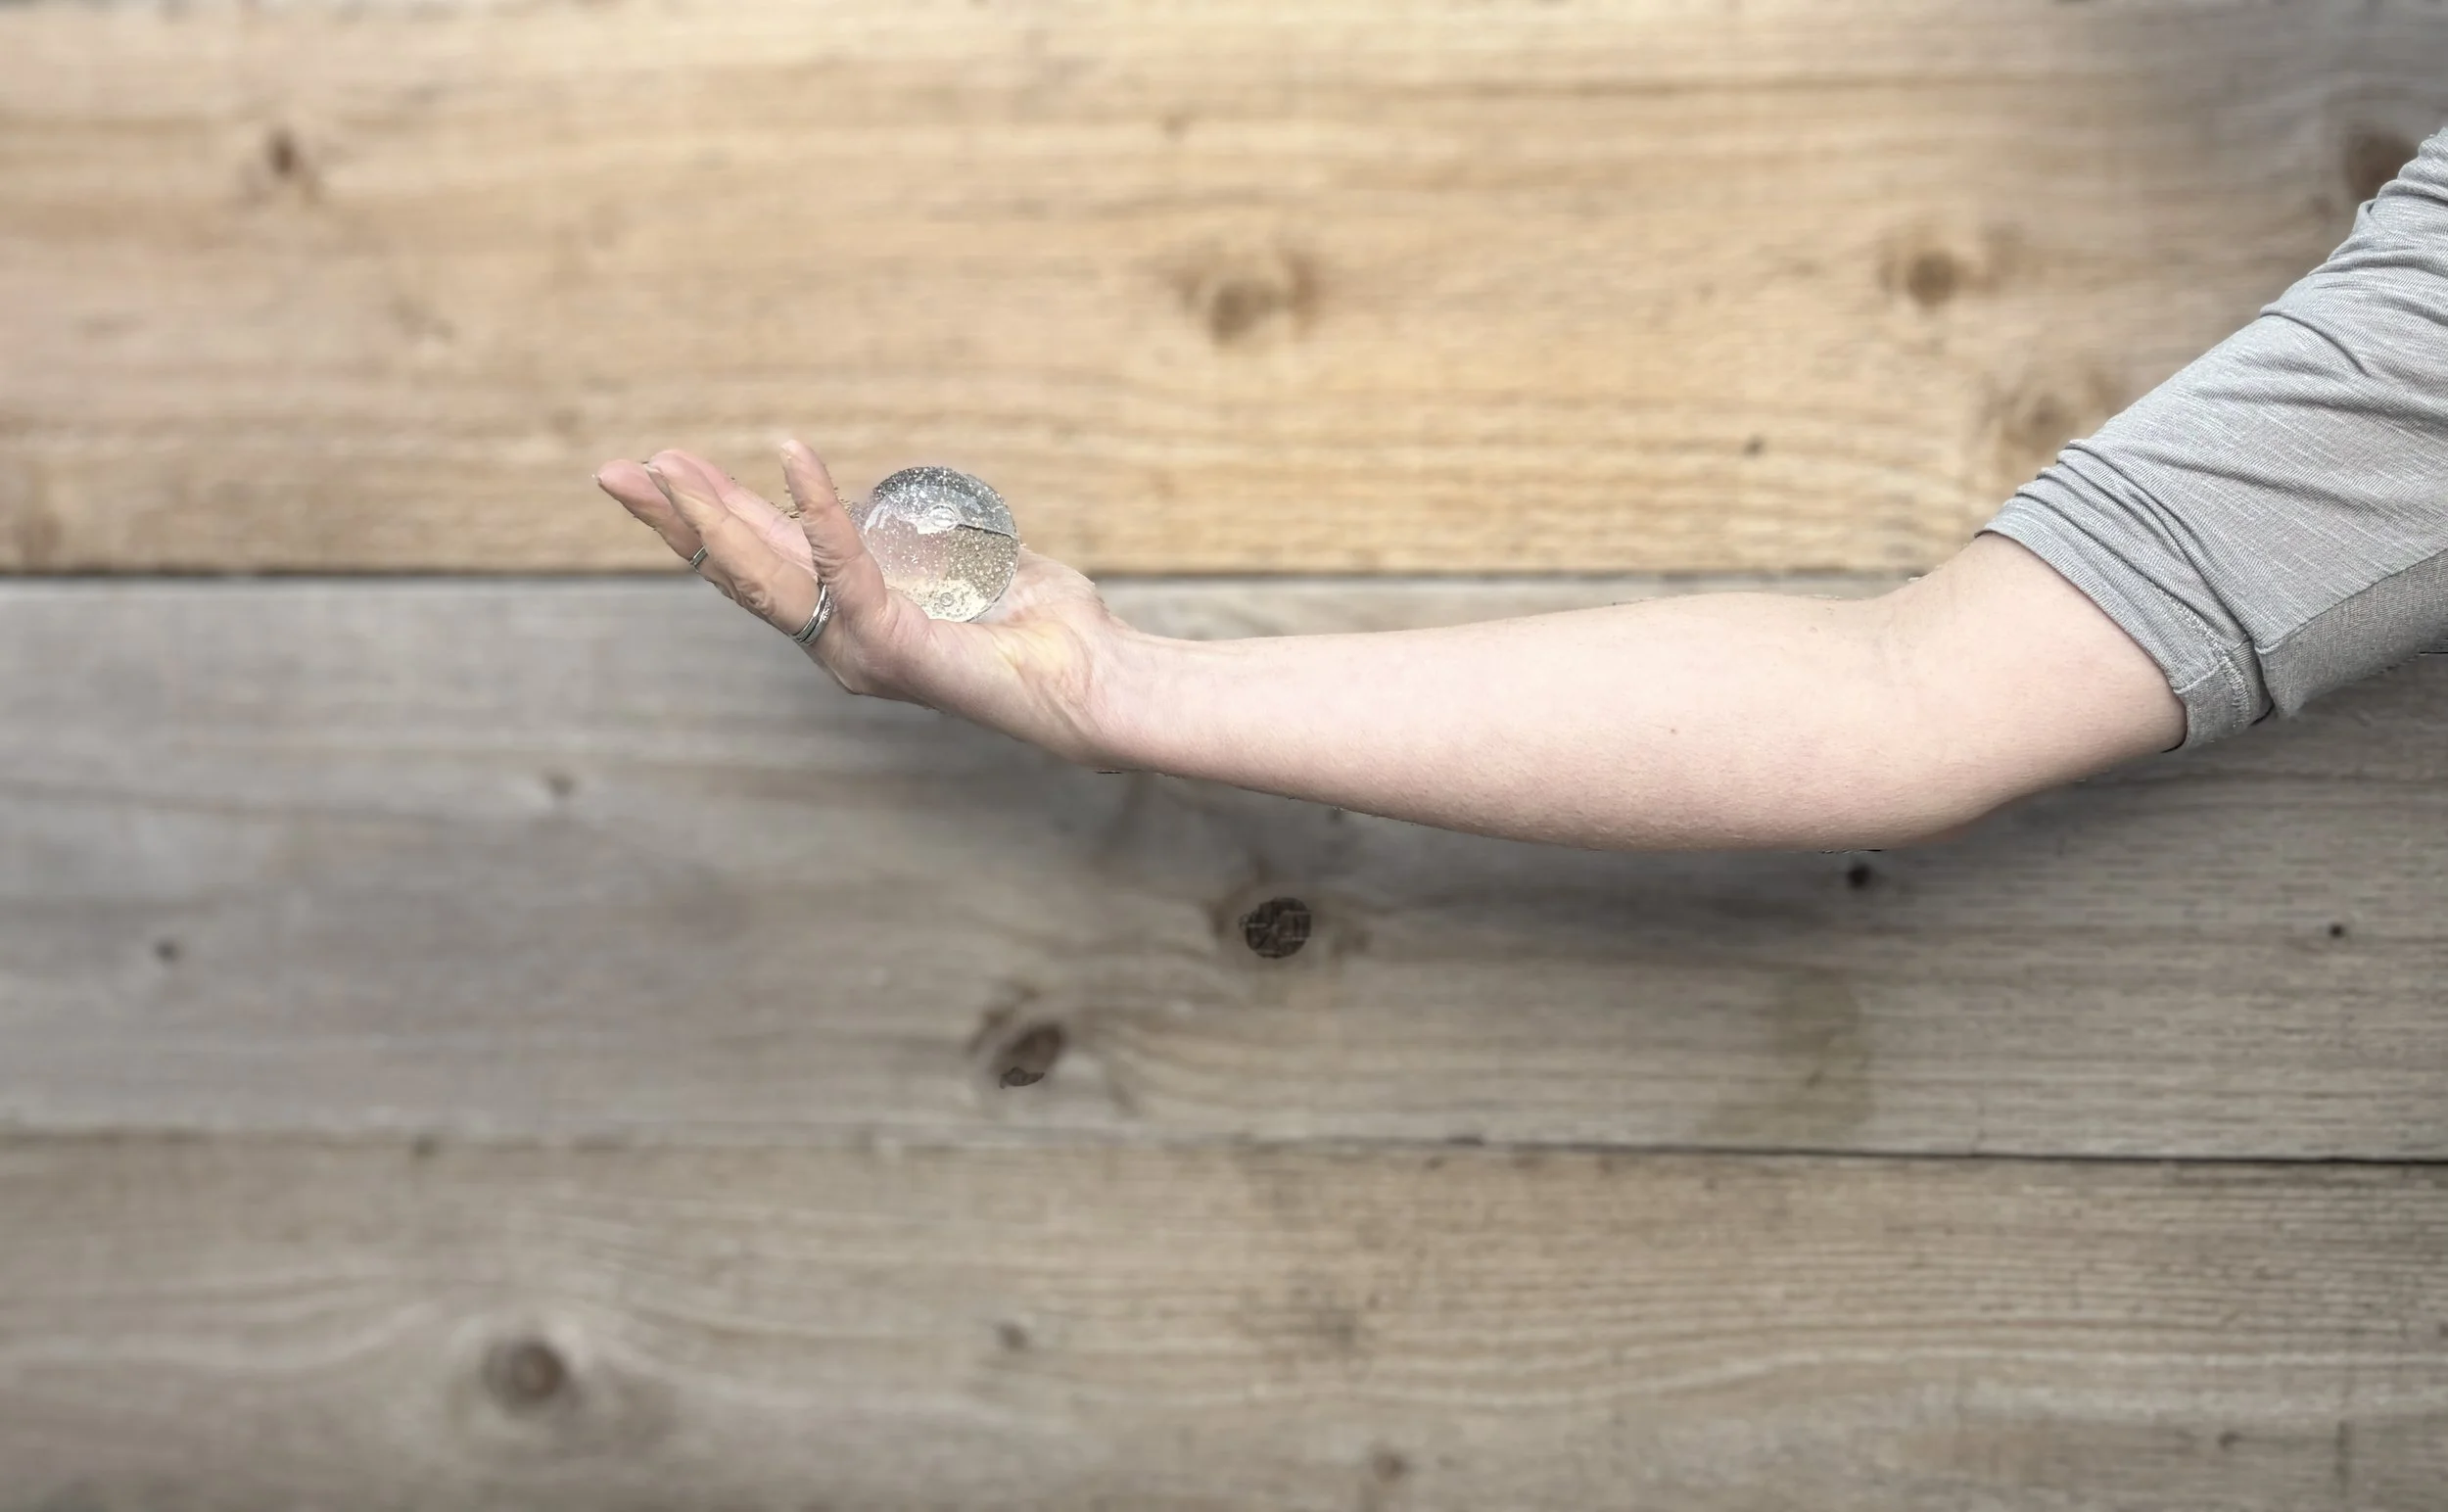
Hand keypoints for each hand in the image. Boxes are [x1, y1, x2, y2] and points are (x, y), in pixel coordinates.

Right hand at [594, 441, 1136, 766]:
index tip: (665, 469)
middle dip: (675, 519)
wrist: (1095, 681)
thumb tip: (901, 504)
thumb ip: (930, 541)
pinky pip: (844, 563)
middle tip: (615, 470)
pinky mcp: (895, 644)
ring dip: (714, 513)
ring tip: (668, 465)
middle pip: (740, 572)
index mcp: (853, 620)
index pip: (765, 563)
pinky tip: (791, 454)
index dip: (712, 516)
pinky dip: (818, 505)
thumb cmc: (1047, 629)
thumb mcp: (971, 566)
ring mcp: (861, 649)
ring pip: (767, 573)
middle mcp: (842, 642)